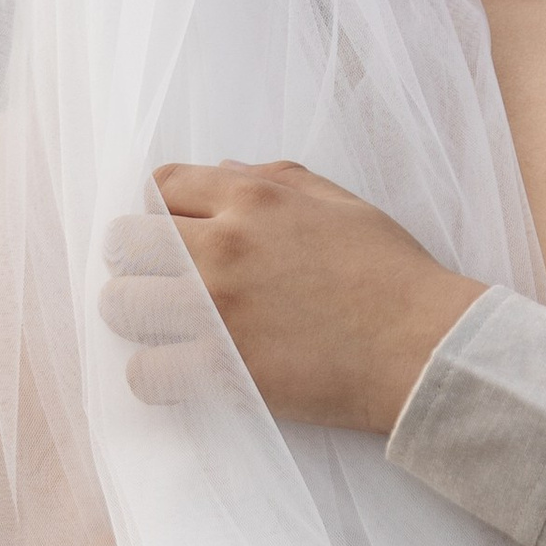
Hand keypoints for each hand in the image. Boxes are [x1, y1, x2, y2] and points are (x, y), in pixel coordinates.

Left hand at [103, 163, 485, 433]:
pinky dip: (153, 375)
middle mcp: (224, 247)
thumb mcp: (341, 203)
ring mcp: (216, 310)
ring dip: (136, 315)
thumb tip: (224, 170)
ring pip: (121, 304)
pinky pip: (144, 372)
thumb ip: (277, 180)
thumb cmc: (392, 274)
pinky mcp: (221, 368)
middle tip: (160, 282)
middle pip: (125, 242)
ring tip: (163, 329)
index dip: (159, 209)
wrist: (424, 347)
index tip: (170, 233)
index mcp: (252, 199)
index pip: (160, 185)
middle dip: (136, 260)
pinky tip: (177, 373)